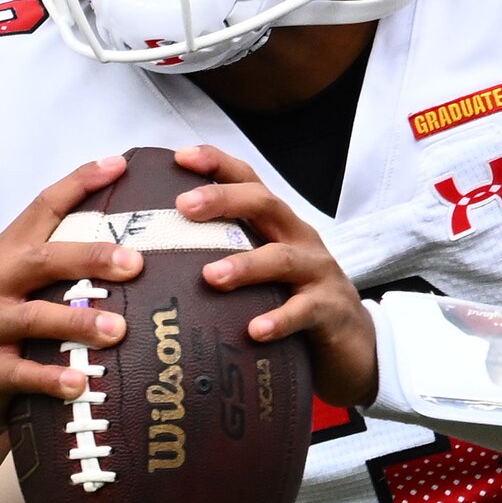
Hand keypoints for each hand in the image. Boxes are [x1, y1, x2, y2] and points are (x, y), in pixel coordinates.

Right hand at [0, 153, 146, 457]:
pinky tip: (80, 383)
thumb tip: (129, 252)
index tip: (119, 165)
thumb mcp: (14, 289)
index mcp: (4, 255)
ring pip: (34, 317)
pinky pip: (22, 373)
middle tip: (134, 263)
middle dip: (90, 257)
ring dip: (78, 322)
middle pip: (43, 259)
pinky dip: (52, 378)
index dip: (79, 183)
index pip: (42, 207)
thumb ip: (56, 269)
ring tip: (118, 330)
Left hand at [165, 142, 378, 409]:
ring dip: (245, 265)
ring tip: (211, 277)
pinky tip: (254, 330)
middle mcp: (298, 239)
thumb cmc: (292, 304)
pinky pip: (304, 311)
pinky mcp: (330, 311)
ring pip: (282, 258)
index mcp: (276, 226)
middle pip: (264, 204)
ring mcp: (318, 273)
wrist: (351, 346)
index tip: (179, 156)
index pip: (248, 181)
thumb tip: (150, 259)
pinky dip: (279, 319)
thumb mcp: (260, 274)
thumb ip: (219, 258)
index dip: (217, 164)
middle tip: (184, 206)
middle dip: (224, 200)